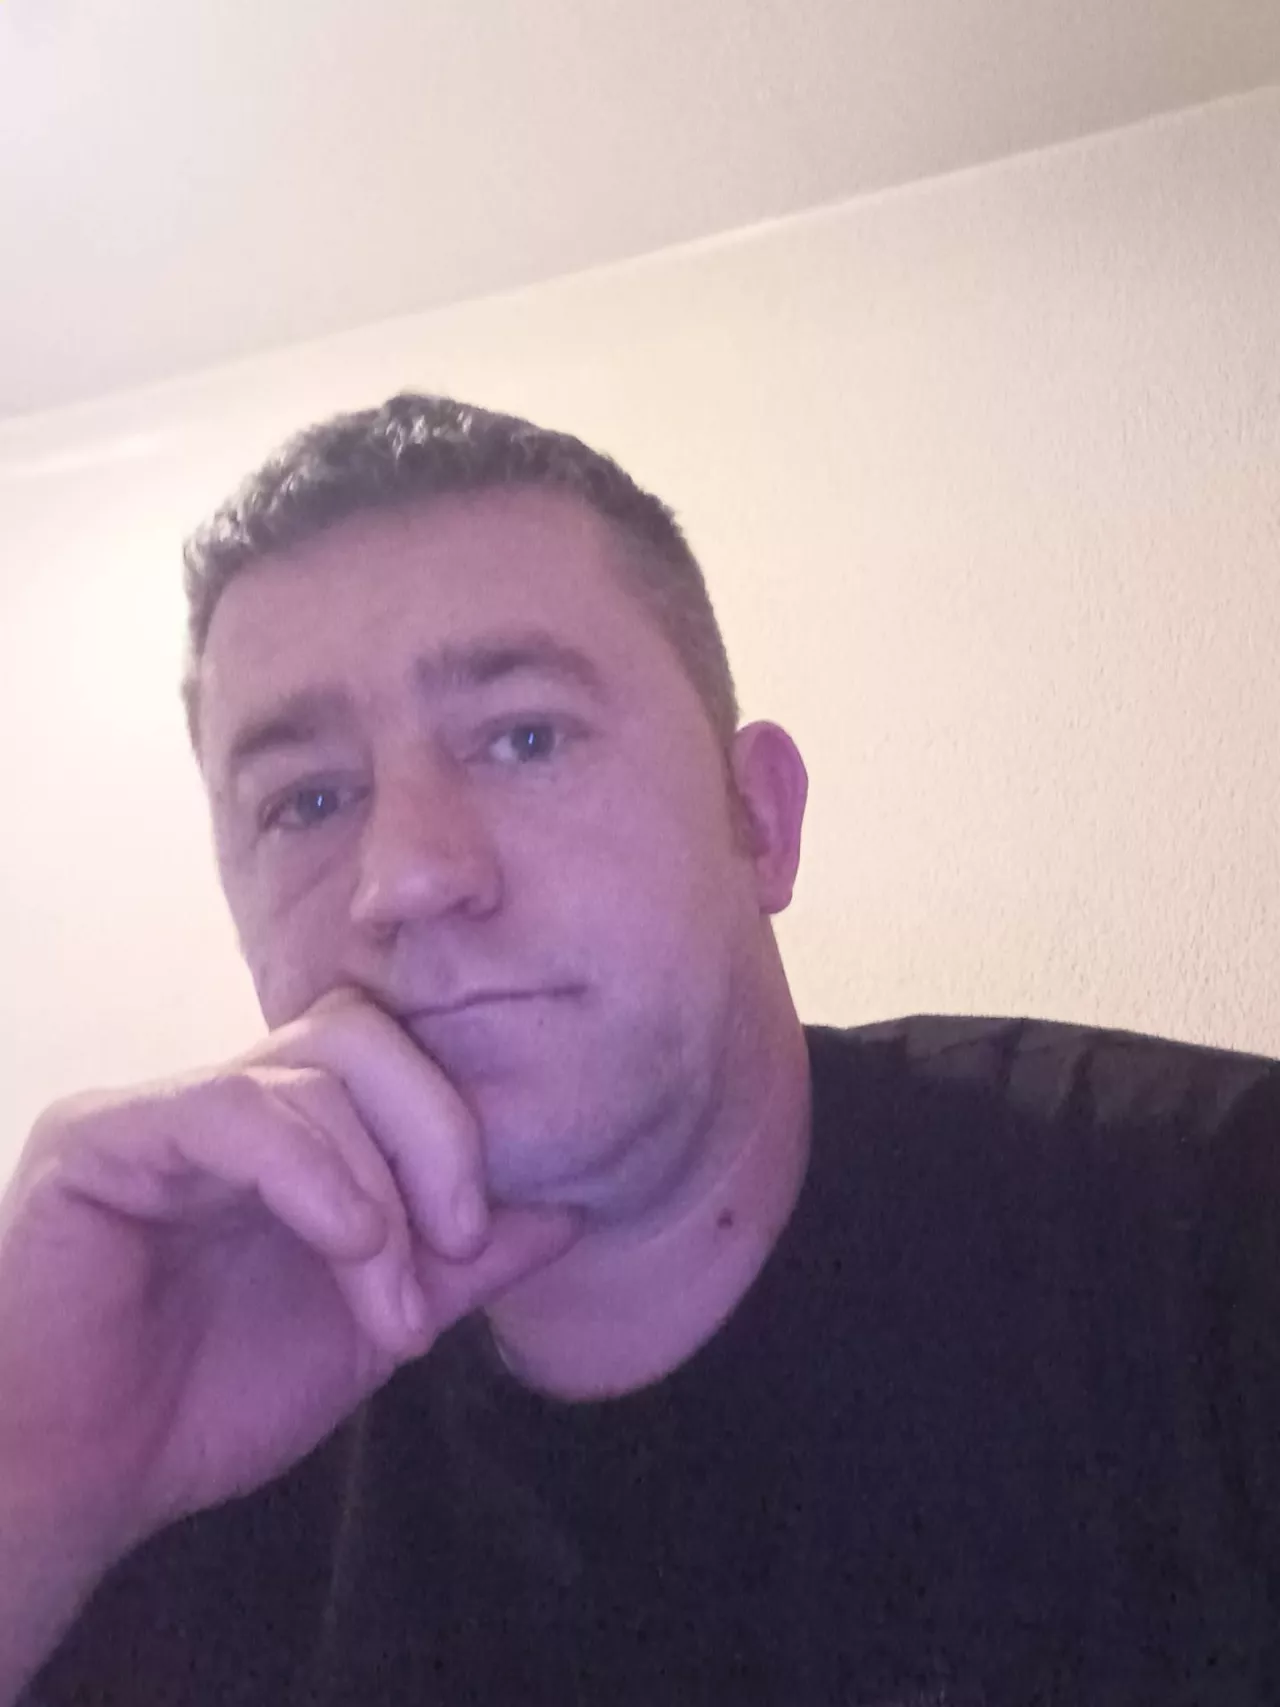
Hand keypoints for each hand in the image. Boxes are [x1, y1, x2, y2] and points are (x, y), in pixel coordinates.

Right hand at [0, 986, 576, 1570]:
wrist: (81, 1484)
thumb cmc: (211, 1401)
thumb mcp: (374, 1323)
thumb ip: (463, 1262)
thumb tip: (573, 1207)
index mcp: (294, 1131)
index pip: (398, 1055)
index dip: (462, 1124)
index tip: (490, 1234)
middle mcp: (232, 1101)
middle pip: (366, 1030)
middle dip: (442, 1130)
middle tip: (461, 1238)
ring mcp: (166, 1110)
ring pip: (313, 1064)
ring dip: (382, 1186)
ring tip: (391, 1298)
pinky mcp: (102, 1139)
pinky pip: (230, 1109)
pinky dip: (312, 1172)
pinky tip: (344, 1244)